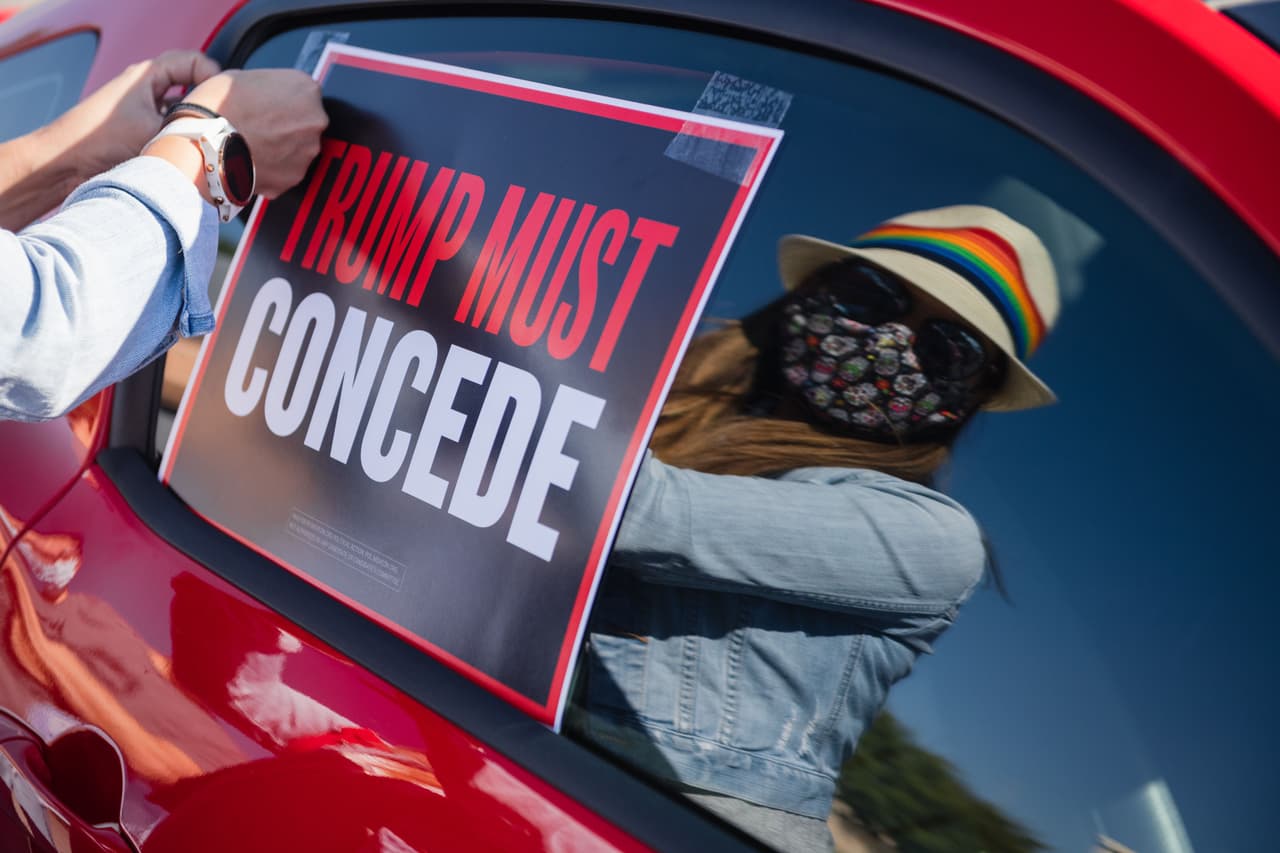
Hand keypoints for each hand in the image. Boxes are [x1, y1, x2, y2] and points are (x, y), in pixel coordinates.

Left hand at [47, 50, 221, 178]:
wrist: (64, 163)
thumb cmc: (99, 140)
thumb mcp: (156, 130)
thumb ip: (193, 126)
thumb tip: (224, 133)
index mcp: (147, 74)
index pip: (193, 61)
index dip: (212, 76)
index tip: (222, 99)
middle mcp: (146, 87)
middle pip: (192, 86)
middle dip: (208, 103)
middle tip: (221, 123)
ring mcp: (144, 109)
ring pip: (184, 110)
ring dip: (195, 124)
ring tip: (204, 141)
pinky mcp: (142, 130)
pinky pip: (173, 129)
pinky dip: (183, 139)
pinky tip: (188, 155)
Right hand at [181, 69, 327, 198]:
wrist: (202, 142)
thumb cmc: (218, 107)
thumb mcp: (246, 77)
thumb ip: (271, 86)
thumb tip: (273, 95)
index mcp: (305, 89)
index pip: (305, 94)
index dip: (285, 100)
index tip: (272, 105)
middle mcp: (314, 121)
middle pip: (306, 123)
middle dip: (287, 126)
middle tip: (260, 126)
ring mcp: (307, 152)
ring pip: (299, 149)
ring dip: (282, 148)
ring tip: (253, 143)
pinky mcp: (294, 177)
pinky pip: (286, 171)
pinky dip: (273, 168)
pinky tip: (252, 159)